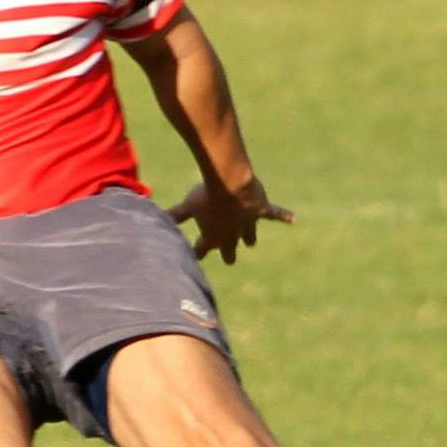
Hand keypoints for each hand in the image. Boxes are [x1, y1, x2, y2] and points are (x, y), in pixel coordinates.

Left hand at [167, 178, 293, 264]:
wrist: (230, 185)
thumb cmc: (206, 196)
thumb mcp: (188, 205)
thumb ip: (174, 215)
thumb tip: (154, 217)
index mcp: (213, 237)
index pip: (203, 248)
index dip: (199, 250)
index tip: (195, 254)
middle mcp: (231, 235)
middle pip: (228, 247)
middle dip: (227, 252)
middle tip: (229, 260)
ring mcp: (248, 223)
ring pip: (248, 234)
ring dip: (248, 237)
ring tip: (250, 242)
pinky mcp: (261, 210)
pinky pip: (274, 214)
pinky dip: (283, 216)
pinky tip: (292, 219)